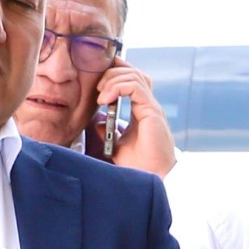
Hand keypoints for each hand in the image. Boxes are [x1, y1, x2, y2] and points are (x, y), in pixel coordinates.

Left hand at [93, 62, 175, 176]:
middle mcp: (149, 105)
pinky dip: (117, 87)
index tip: (98, 79)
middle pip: (134, 73)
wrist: (149, 176)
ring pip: (134, 76)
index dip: (117, 73)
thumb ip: (110, 131)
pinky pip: (135, 87)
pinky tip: (105, 99)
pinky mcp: (151, 111)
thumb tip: (98, 122)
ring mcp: (151, 107)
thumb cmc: (139, 164)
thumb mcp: (117, 145)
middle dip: (112, 72)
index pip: (133, 81)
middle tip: (97, 87)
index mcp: (142, 110)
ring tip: (100, 95)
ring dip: (113, 80)